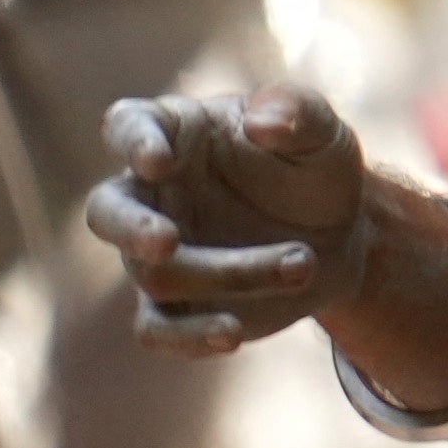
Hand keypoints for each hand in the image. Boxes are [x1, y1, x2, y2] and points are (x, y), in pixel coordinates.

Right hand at [86, 89, 383, 351]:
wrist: (341, 235)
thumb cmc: (315, 168)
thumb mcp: (320, 131)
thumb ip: (295, 111)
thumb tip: (261, 122)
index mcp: (175, 134)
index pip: (129, 125)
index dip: (133, 141)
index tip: (157, 160)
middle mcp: (151, 195)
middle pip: (106, 211)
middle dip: (130, 228)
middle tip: (167, 241)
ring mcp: (156, 254)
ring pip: (158, 274)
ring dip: (231, 273)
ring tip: (303, 264)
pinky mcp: (175, 305)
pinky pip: (158, 329)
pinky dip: (190, 336)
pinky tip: (233, 334)